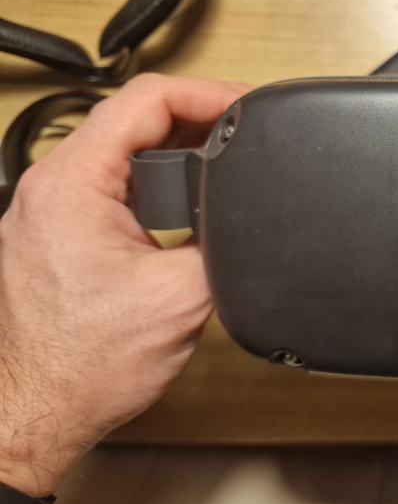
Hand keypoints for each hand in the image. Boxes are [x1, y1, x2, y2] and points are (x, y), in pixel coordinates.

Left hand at [0, 74, 247, 496]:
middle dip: (197, 114)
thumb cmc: (84, 364)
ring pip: (120, 145)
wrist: (39, 411)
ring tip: (222, 151)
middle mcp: (50, 187)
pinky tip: (186, 189)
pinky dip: (153, 173)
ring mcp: (48, 207)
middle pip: (131, 115)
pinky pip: (110, 178)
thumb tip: (253, 215)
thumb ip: (224, 238)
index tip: (246, 104)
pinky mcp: (57, 229)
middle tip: (243, 126)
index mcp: (73, 185)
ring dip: (174, 143)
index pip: (145, 100)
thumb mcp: (183, 295)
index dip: (207, 93)